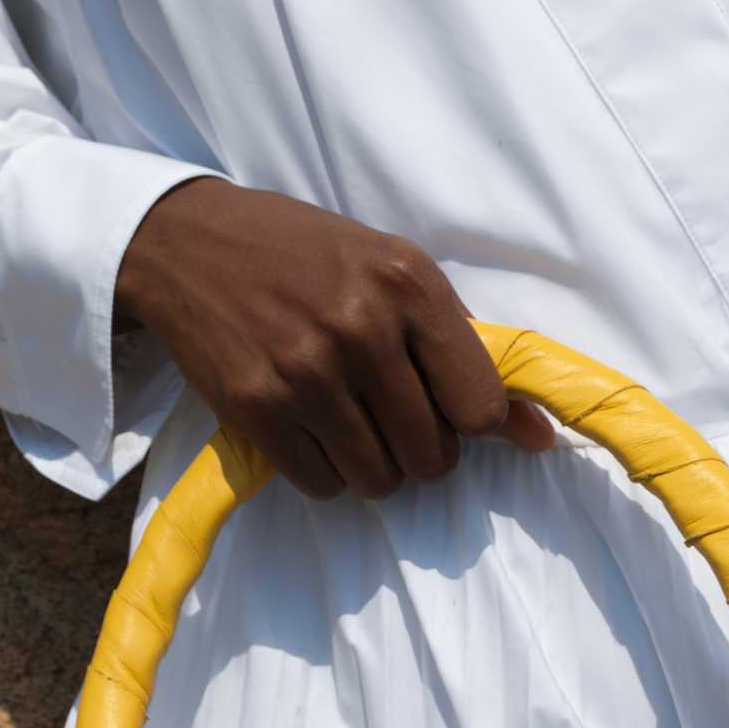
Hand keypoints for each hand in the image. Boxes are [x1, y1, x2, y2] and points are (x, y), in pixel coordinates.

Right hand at [115, 177, 553, 498]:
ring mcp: (306, 373)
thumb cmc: (306, 257)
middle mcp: (361, 328)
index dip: (466, 424)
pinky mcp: (257, 409)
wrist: (189, 242)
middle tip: (387, 417)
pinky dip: (324, 472)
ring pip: (379, 482)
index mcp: (408, 283)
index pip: (478, 408)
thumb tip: (540, 438)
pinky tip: (308, 429)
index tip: (441, 408)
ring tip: (347, 422)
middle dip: (418, 452)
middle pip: (431, 458)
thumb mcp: (392, 273)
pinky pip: (323, 486)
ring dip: (371, 468)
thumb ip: (463, 351)